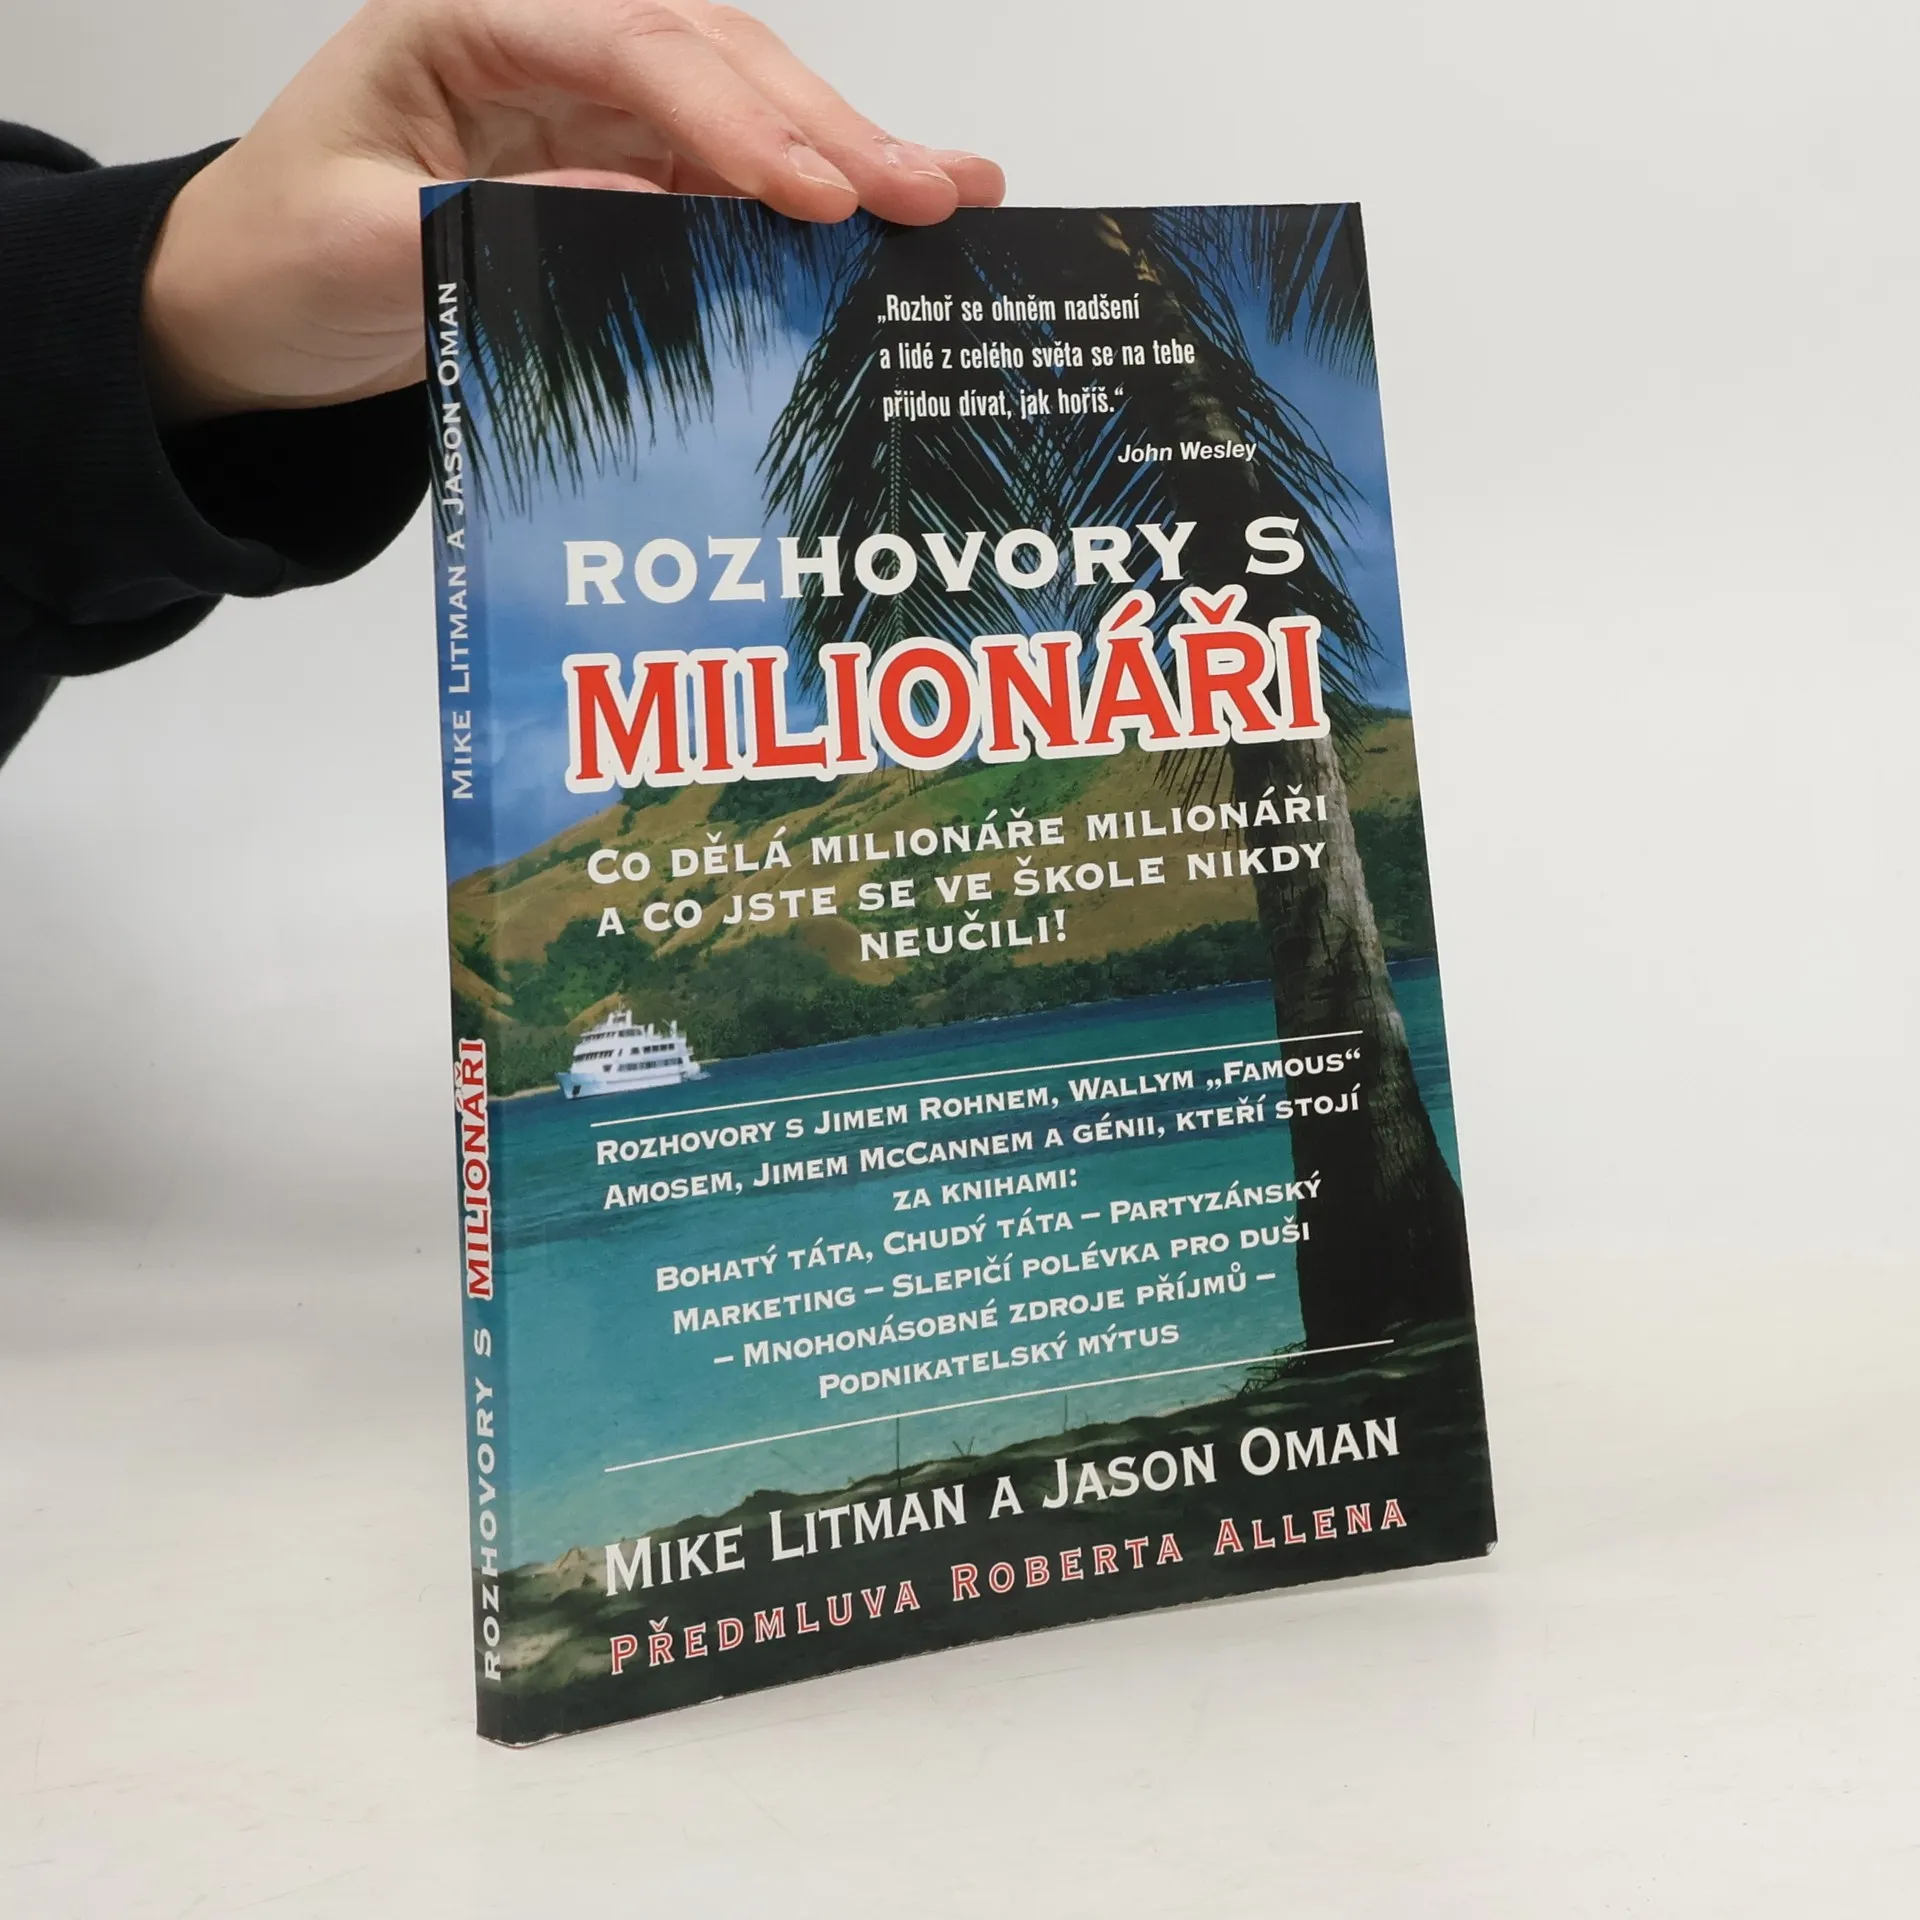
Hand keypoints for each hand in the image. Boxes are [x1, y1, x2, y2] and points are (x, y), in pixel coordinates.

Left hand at [141, 0, 1004, 423]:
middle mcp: (543, 44)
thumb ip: (495, 225)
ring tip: (947, 193)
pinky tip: (877, 221)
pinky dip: (799, 205)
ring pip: (738, 106)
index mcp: (470, 21)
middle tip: (928, 193)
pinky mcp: (609, 168)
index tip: (820, 195)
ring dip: (841, 153)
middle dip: (825, 127)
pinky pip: (719, 178)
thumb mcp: (366, 249)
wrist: (245, 305)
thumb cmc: (278, 258)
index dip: (737, 120)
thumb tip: (635, 217)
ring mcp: (585, 104)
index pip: (633, 48)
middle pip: (713, 59)